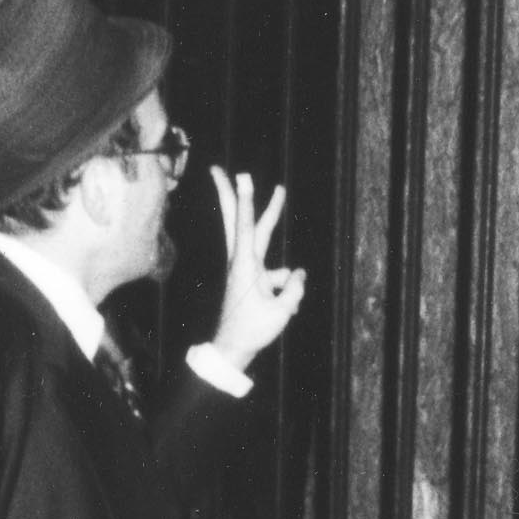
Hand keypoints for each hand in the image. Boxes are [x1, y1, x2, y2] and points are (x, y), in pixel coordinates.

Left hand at [207, 170, 305, 373]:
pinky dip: (287, 286)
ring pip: (261, 236)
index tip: (242, 176)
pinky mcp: (254, 279)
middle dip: (232, 194)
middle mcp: (243, 262)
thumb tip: (299, 274)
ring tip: (279, 190)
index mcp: (246, 266)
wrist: (233, 350)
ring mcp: (248, 269)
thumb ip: (294, 289)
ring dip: (270, 215)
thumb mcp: (281, 311)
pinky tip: (291, 304)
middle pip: (240, 220)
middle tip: (219, 169)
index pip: (247, 226)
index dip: (247, 200)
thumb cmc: (252, 331)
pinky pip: (278, 274)